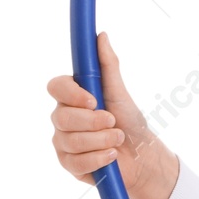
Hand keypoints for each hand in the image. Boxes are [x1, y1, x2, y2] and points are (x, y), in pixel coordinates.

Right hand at [46, 30, 179, 198]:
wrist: (142, 155)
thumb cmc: (130, 121)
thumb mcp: (120, 92)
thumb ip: (107, 66)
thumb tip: (101, 35)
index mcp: (73, 96)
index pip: (56, 87)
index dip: (72, 94)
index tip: (93, 100)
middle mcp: (63, 117)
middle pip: (62, 117)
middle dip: (93, 122)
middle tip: (113, 122)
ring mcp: (63, 141)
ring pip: (70, 141)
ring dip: (101, 141)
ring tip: (117, 139)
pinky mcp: (68, 163)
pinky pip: (75, 162)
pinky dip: (98, 158)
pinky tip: (111, 156)